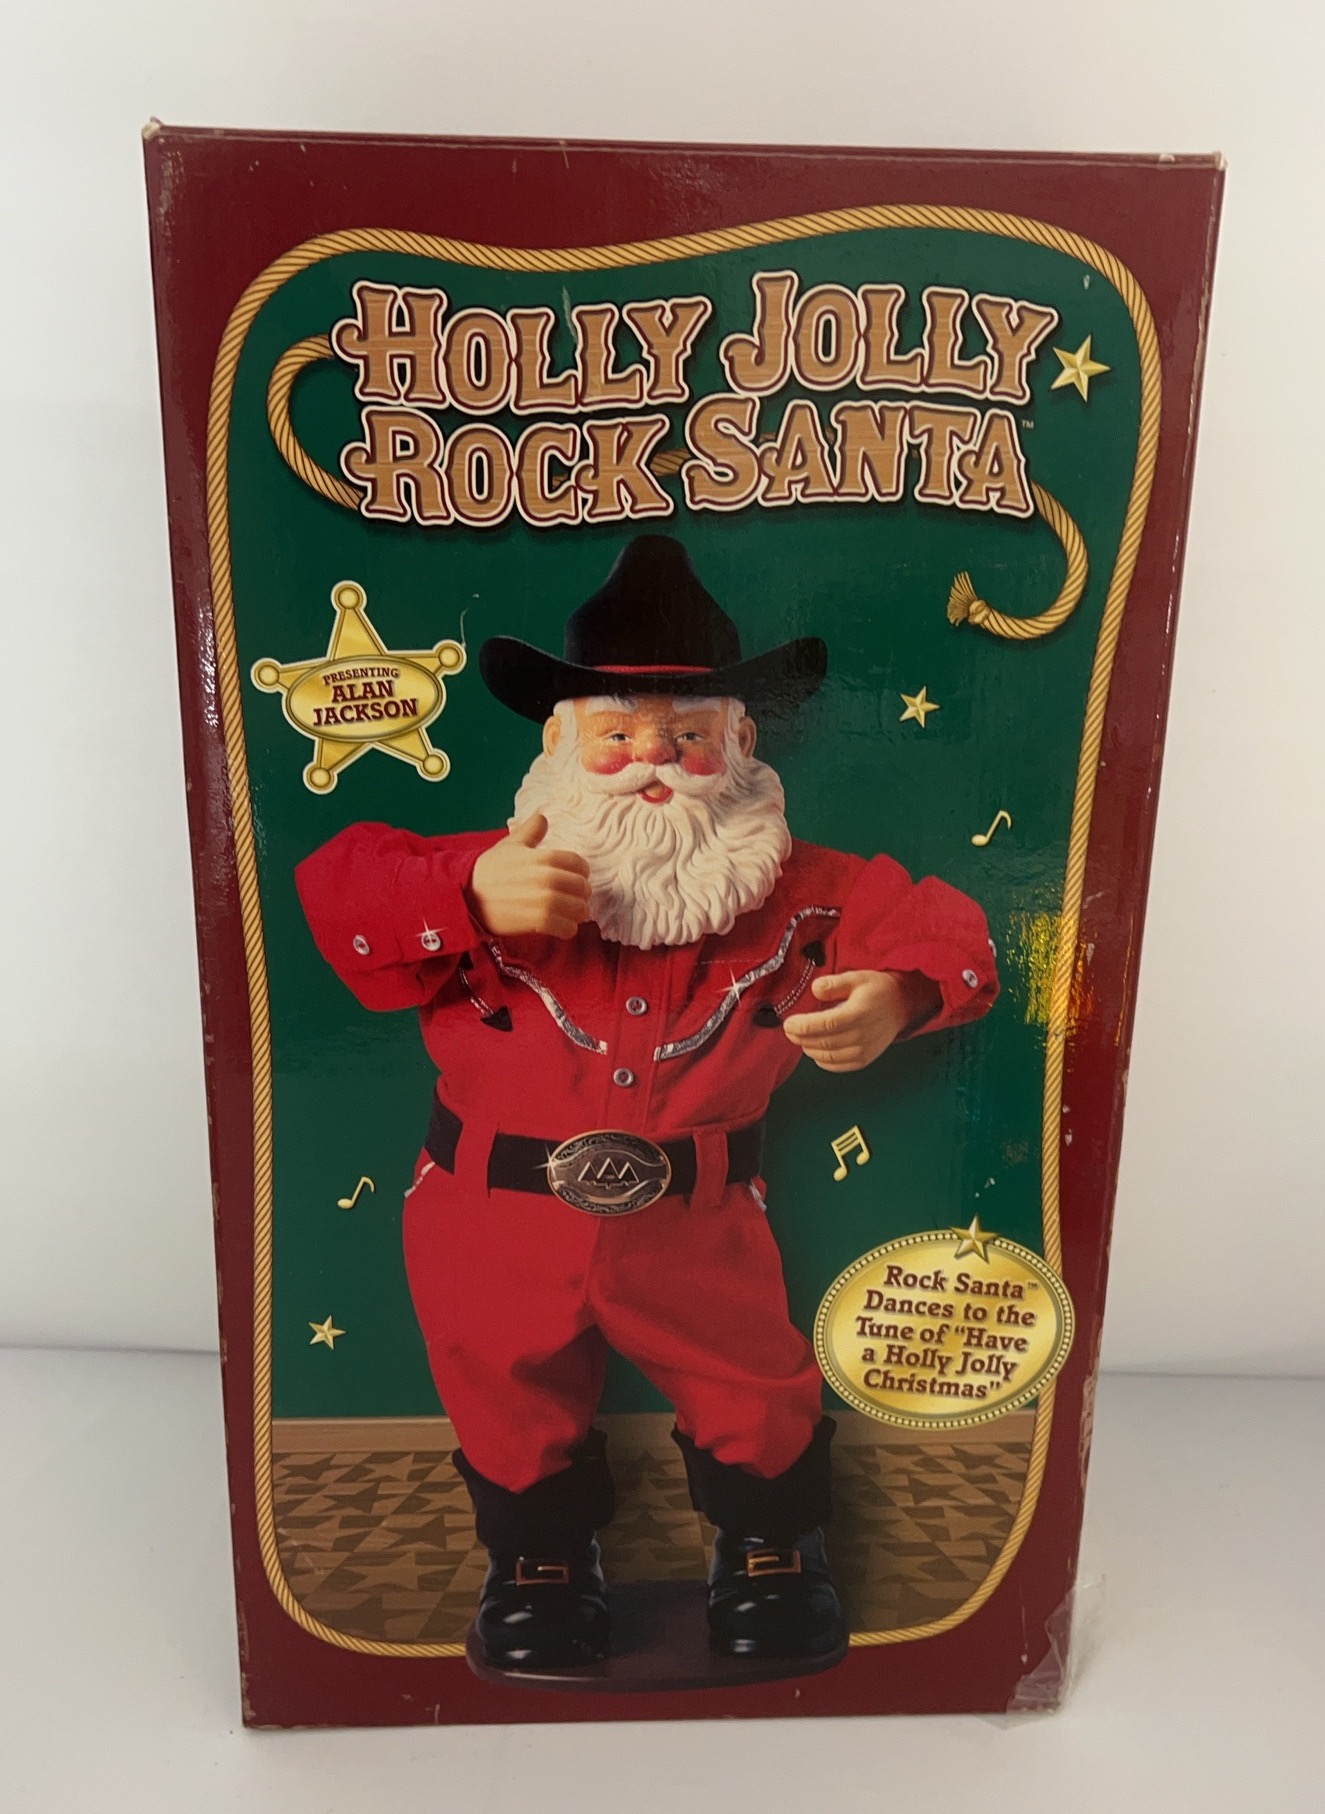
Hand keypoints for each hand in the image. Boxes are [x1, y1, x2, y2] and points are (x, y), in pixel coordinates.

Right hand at [469, 814, 591, 940]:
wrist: (468, 896)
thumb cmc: (490, 870)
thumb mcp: (510, 845)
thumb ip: (530, 831)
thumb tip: (542, 816)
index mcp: (545, 857)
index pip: (579, 864)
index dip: (581, 872)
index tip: (575, 878)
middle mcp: (548, 878)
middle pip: (583, 887)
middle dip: (580, 894)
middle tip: (571, 898)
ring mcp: (545, 901)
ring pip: (580, 909)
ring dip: (576, 913)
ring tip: (566, 913)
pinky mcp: (539, 922)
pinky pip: (568, 928)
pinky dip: (567, 929)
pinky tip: (558, 926)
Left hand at [781, 970, 940, 1071]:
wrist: (901, 1005)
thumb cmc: (877, 990)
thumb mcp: (856, 977)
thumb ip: (834, 984)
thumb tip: (815, 990)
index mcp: (859, 1014)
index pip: (825, 1025)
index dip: (803, 1027)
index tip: (788, 1023)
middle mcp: (862, 1036)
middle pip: (823, 1042)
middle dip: (801, 1037)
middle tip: (789, 1030)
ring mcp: (864, 1051)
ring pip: (827, 1057)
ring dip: (809, 1048)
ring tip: (801, 1037)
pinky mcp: (864, 1060)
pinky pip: (837, 1066)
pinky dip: (822, 1060)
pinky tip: (816, 1049)